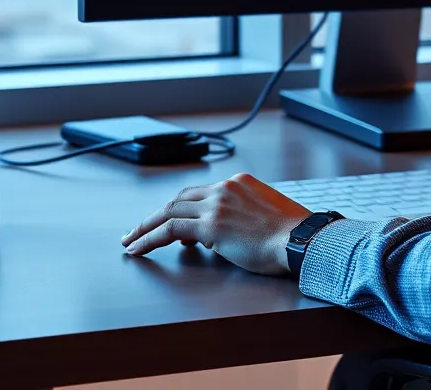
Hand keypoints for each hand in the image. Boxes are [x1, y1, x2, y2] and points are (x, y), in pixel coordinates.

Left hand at [121, 172, 309, 275]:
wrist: (299, 239)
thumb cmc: (290, 234)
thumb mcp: (267, 214)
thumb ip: (244, 215)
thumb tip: (227, 233)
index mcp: (241, 182)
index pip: (202, 193)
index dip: (182, 209)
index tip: (170, 223)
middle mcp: (226, 188)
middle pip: (180, 198)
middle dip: (156, 214)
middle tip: (139, 229)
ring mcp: (217, 204)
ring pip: (169, 211)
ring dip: (146, 226)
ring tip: (131, 240)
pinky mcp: (210, 225)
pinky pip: (170, 230)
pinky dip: (150, 238)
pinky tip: (138, 249)